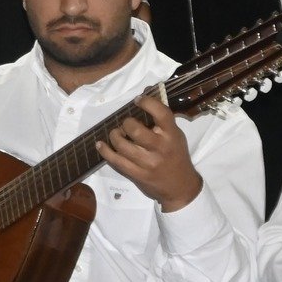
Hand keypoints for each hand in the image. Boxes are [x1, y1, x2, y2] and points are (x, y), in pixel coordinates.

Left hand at [96, 92, 202, 210]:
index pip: (160, 113)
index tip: (137, 100)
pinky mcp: (137, 174)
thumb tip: (144, 94)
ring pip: (122, 145)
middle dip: (126, 123)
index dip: (147, 103)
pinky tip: (100, 145)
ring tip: (116, 134)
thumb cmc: (176, 156)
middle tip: (126, 124)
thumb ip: (161, 120)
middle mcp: (160, 147)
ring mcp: (148, 163)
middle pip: (135, 130)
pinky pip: (116, 161)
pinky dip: (105, 151)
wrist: (180, 187)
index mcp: (172, 134)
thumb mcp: (176, 136)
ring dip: (114, 136)